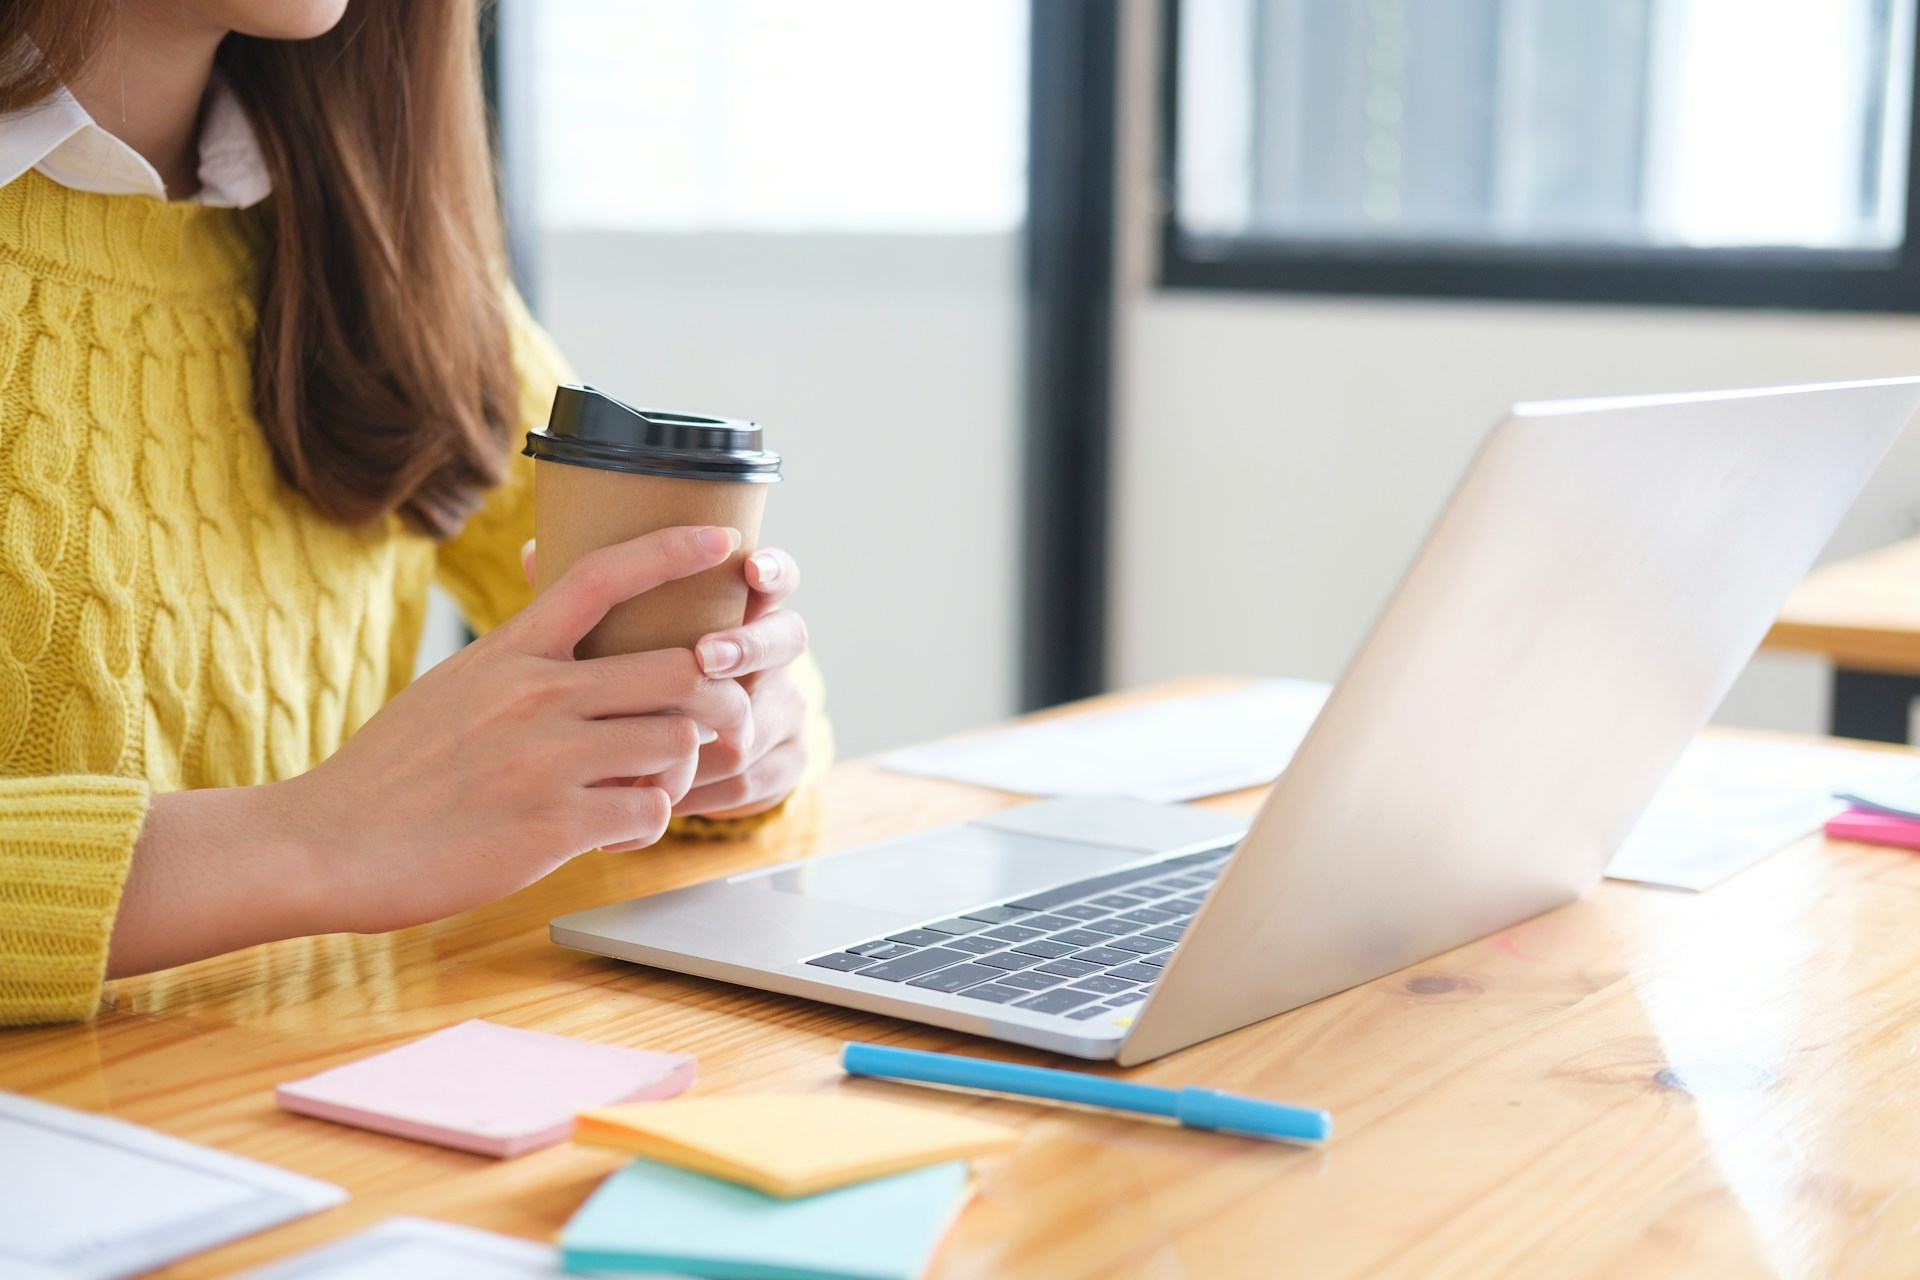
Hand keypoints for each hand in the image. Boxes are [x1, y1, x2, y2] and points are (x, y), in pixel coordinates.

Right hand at [290, 525, 751, 931]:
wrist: (330, 843)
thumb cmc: (392, 771)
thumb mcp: (454, 685)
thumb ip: (518, 658)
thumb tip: (562, 626)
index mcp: (510, 649)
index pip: (603, 575)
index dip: (671, 550)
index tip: (721, 538)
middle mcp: (537, 693)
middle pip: (680, 669)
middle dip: (713, 698)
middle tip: (709, 725)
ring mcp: (550, 757)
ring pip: (678, 742)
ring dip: (679, 770)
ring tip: (646, 786)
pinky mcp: (558, 823)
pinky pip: (652, 810)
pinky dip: (646, 823)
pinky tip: (613, 829)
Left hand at [520, 539, 813, 821]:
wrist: (666, 763)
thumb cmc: (628, 686)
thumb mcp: (612, 642)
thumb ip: (590, 601)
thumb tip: (531, 553)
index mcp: (739, 611)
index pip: (772, 577)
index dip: (771, 569)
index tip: (747, 565)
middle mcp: (770, 655)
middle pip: (789, 637)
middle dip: (749, 644)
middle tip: (705, 656)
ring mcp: (784, 708)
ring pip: (768, 714)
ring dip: (725, 725)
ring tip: (679, 740)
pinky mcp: (783, 762)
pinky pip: (757, 777)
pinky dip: (711, 787)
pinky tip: (674, 795)